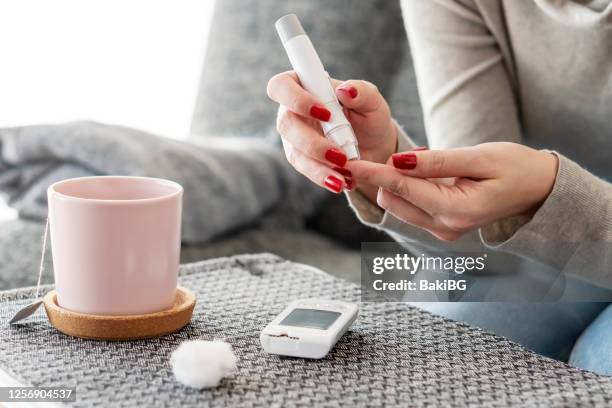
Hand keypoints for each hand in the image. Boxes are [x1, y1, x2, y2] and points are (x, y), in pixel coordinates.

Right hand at [267, 71, 396, 192]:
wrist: (374, 146)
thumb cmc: (368, 116)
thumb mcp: (373, 101)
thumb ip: (362, 92)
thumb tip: (345, 90)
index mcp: (304, 86)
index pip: (282, 86)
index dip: (296, 99)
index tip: (326, 113)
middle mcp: (292, 111)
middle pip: (285, 124)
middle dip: (312, 142)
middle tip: (340, 155)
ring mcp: (294, 138)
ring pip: (295, 152)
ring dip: (318, 166)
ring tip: (344, 176)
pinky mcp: (301, 159)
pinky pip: (306, 170)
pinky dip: (324, 177)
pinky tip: (342, 182)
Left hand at [347, 142, 558, 240]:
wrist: (538, 189)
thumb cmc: (516, 167)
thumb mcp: (479, 157)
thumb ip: (437, 162)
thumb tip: (398, 161)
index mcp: (456, 210)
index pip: (402, 187)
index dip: (373, 172)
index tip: (349, 162)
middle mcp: (445, 227)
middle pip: (394, 200)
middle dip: (385, 176)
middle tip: (401, 152)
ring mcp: (443, 230)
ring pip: (399, 204)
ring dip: (397, 182)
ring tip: (422, 161)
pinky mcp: (442, 226)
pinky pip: (412, 206)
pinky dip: (409, 188)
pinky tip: (425, 172)